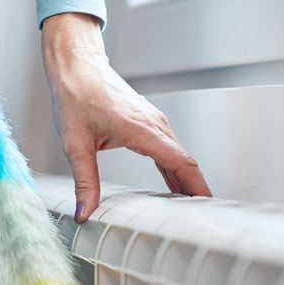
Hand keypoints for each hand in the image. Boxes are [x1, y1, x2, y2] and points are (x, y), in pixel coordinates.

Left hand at [41, 13, 211, 222]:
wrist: (77, 67)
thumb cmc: (76, 95)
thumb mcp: (76, 145)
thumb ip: (85, 182)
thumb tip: (85, 211)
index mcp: (142, 129)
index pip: (180, 162)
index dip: (196, 185)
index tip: (207, 204)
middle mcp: (154, 124)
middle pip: (185, 161)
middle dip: (195, 190)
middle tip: (199, 217)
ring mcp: (154, 122)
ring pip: (178, 155)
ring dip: (187, 180)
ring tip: (189, 208)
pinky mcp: (148, 122)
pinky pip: (169, 149)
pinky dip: (175, 168)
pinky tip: (174, 185)